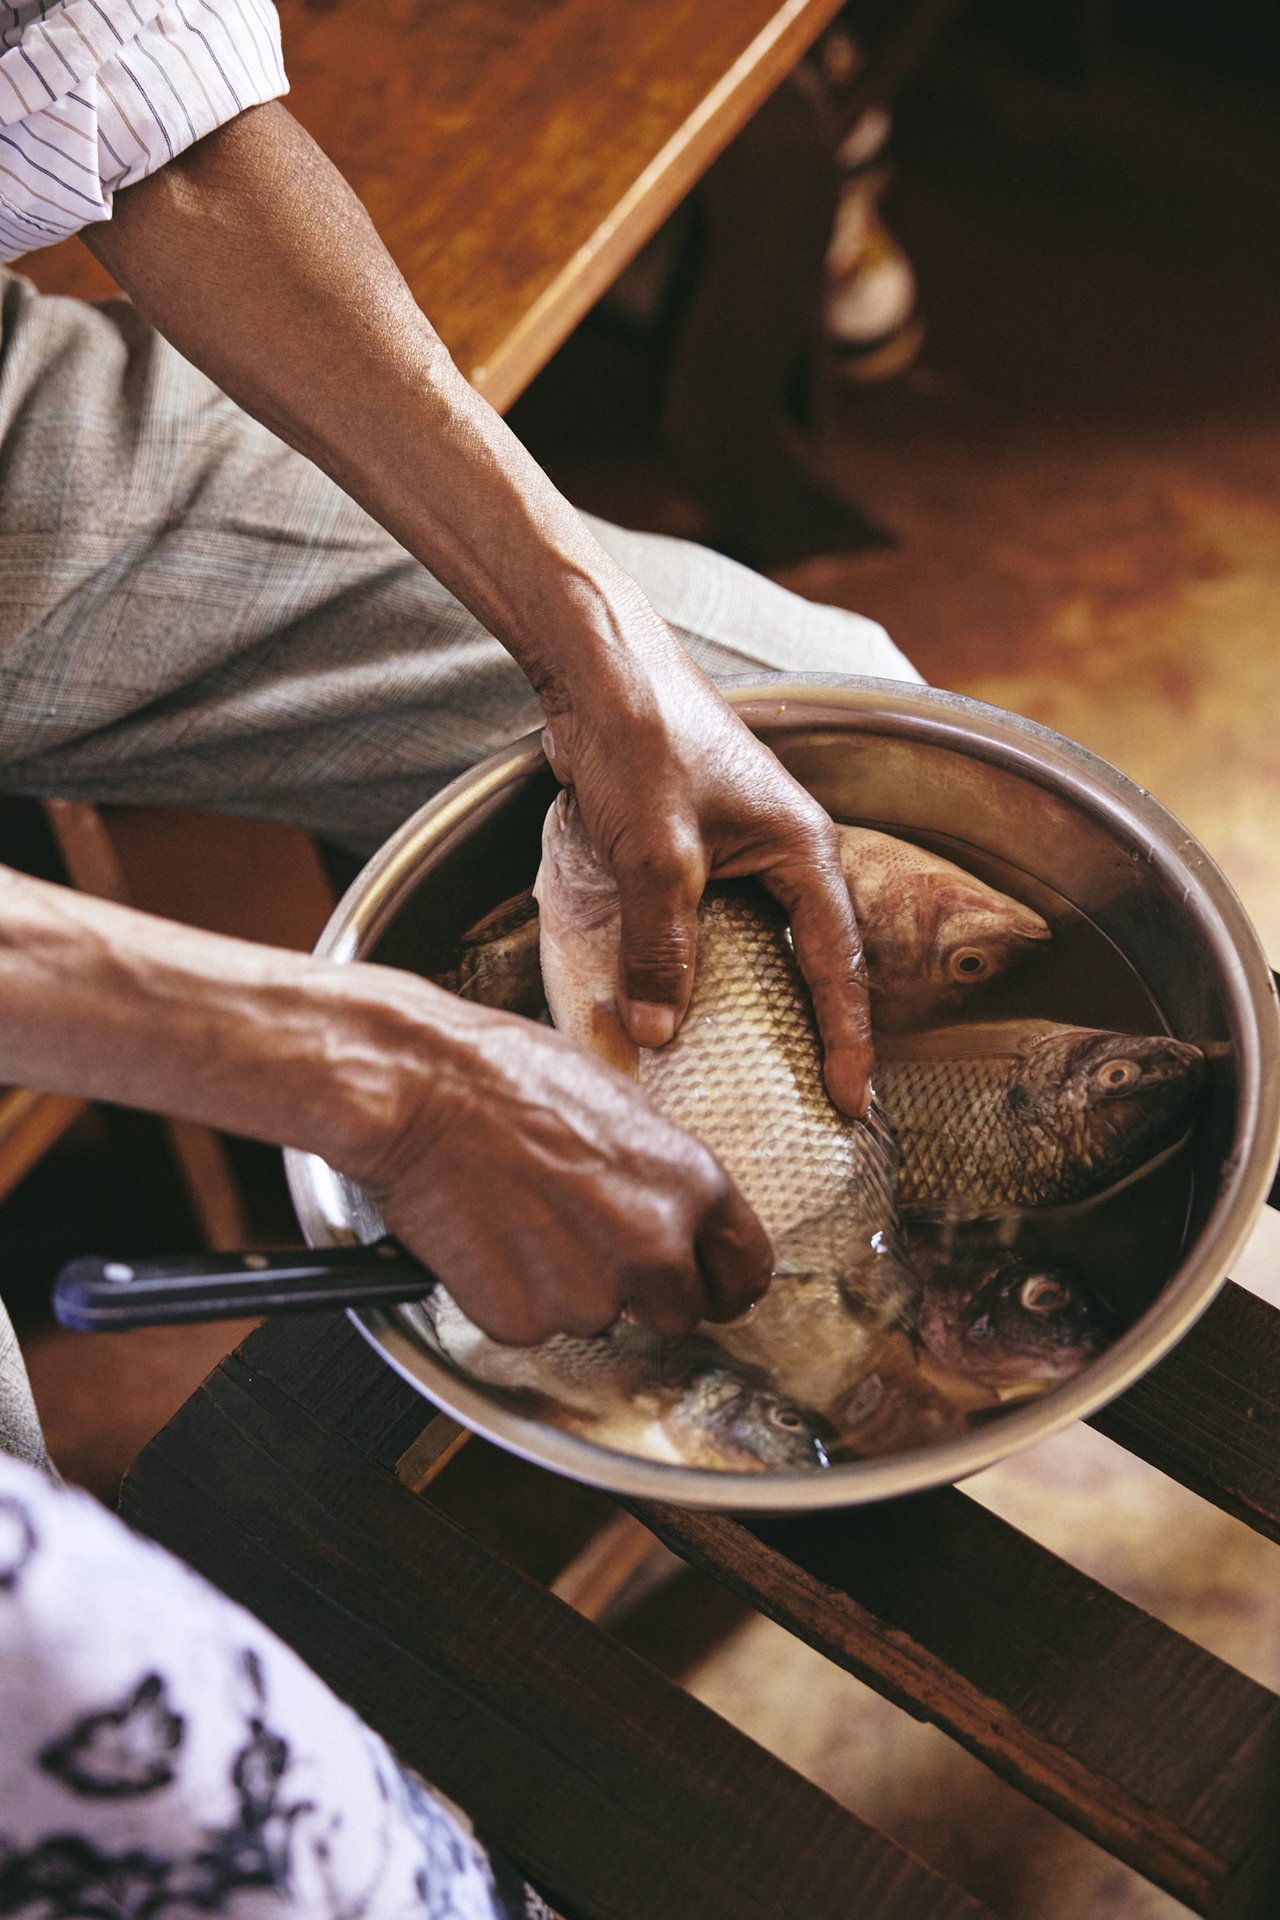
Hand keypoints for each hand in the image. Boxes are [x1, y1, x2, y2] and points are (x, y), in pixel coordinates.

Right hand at [344, 981, 771, 1344]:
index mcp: (691, 1185)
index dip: (722, 1283)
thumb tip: (668, 1207)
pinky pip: (527, 1324)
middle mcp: (654, 1246)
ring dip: (563, 1287)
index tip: (707, 1288)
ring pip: (592, 1316)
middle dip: (639, 1291)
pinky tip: (484, 1238)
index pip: (745, 1270)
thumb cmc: (505, 1073)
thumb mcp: (618, 1104)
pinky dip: (505, 1295)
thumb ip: (658, 1171)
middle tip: (585, 1246)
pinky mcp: (523, 1317)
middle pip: (675, 1313)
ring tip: (518, 1218)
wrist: (418, 1088)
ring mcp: (589, 1290)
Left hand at [540, 618, 872, 1115]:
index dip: (847, 1039)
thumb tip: (660, 1033)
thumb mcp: (657, 855)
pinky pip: (711, 928)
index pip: (839, 964)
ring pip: (757, 948)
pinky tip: (676, 1010)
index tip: (850, 1103)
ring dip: (752, 1006)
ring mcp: (740, 850)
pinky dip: (701, 972)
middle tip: (809, 1104)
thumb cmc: (644, 739)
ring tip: (746, 1075)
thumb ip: (661, 946)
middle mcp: (784, 853)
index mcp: (803, 850)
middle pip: (810, 961)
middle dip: (813, 1032)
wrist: (598, 668)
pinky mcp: (695, 849)